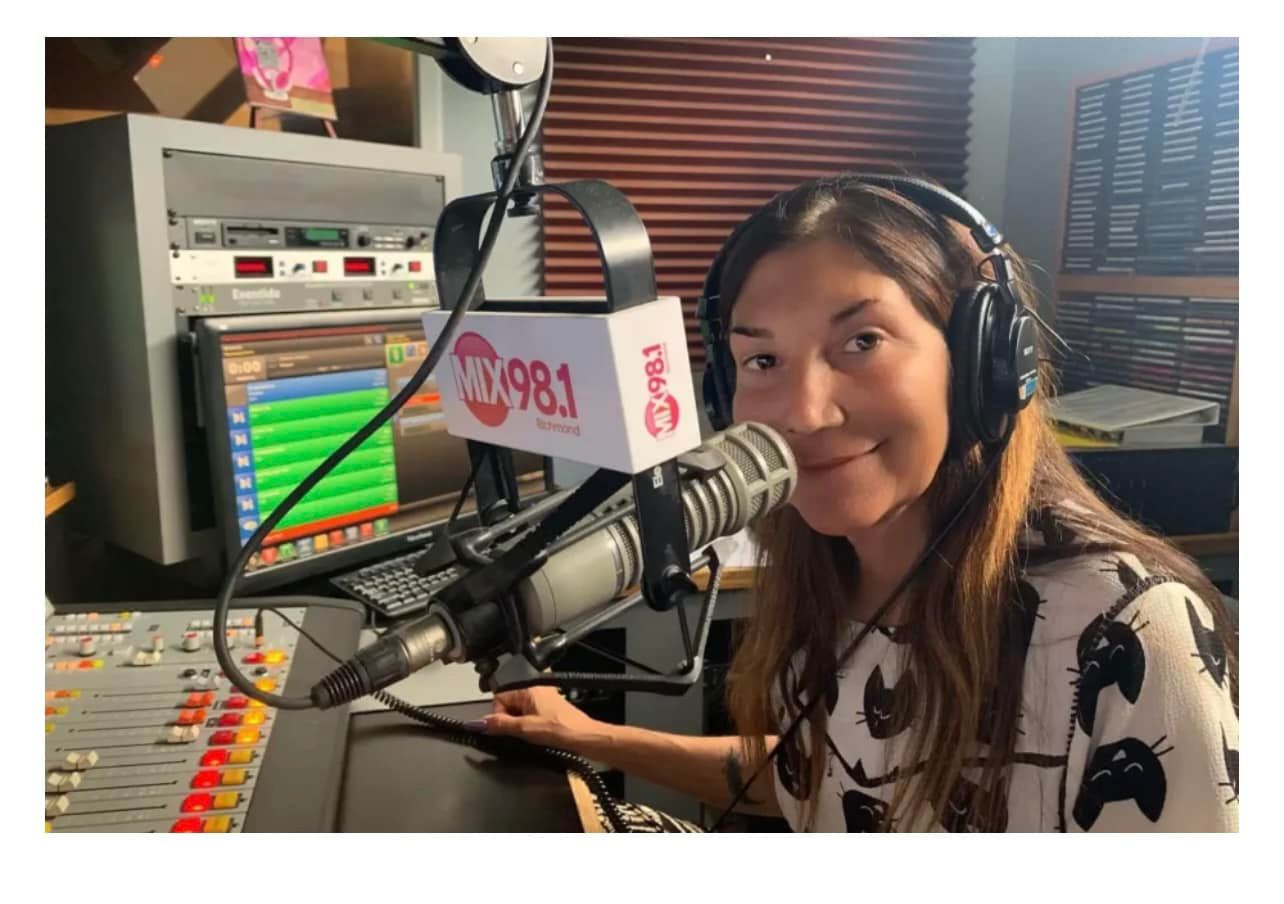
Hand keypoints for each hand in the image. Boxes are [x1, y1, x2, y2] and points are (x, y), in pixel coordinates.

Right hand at [467, 686, 606, 753]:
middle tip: (518, 732)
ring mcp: (544, 697)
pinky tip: (538, 733)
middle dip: (509, 719)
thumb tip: (481, 723)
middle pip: (508, 703)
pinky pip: (530, 713)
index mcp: (528, 688)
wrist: (584, 737)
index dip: (498, 715)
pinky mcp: (550, 707)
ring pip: (519, 709)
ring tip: (531, 733)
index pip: (499, 698)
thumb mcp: (525, 729)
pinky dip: (529, 723)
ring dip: (520, 723)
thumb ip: (501, 724)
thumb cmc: (561, 730)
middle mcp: (536, 689)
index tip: (502, 728)